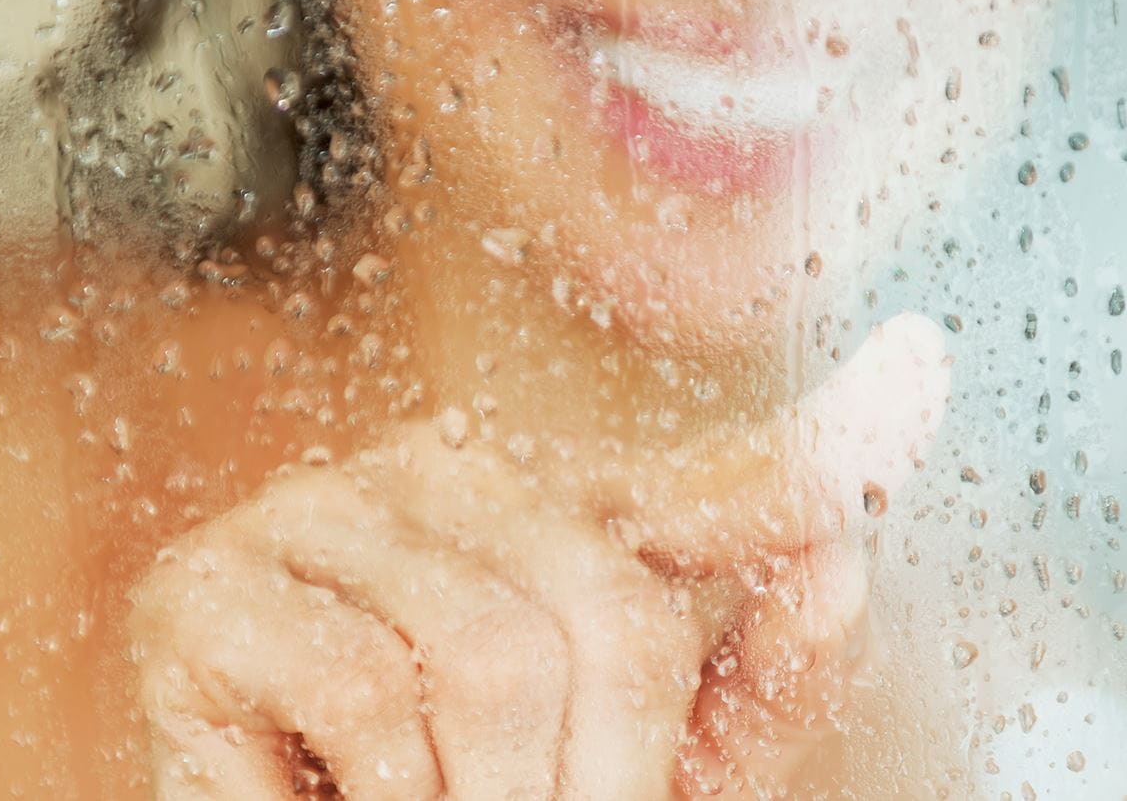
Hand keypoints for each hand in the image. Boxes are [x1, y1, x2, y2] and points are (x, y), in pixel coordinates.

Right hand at [127, 315, 948, 798]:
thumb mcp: (646, 759)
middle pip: (609, 604)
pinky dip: (388, 798)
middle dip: (610, 767)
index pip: (717, 480)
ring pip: (485, 657)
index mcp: (562, 506)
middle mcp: (445, 474)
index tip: (927, 368)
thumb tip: (843, 560)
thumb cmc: (486, 799)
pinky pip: (359, 693)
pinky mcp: (199, 591)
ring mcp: (314, 515)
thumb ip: (756, 675)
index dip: (819, 451)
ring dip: (494, 797)